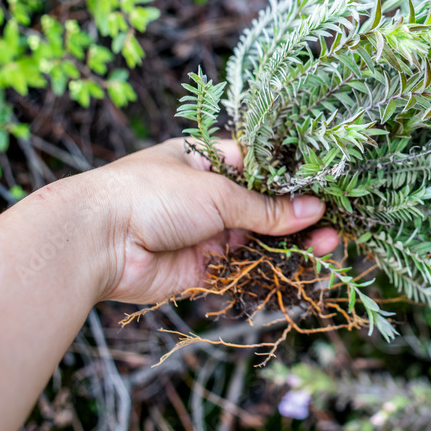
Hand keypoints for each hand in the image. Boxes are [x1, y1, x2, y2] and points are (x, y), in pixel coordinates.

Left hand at [91, 138, 338, 304]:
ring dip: (291, 244)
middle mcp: (208, 196)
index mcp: (207, 160)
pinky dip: (269, 270)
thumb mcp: (217, 191)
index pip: (261, 166)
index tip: (328, 186)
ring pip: (259, 240)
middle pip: (265, 206)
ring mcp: (205, 233)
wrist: (96, 242)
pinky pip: (243, 270)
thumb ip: (267, 207)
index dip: (294, 177)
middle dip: (299, 215)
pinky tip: (299, 268)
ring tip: (328, 245)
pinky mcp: (201, 269)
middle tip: (334, 225)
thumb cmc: (151, 194)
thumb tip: (314, 210)